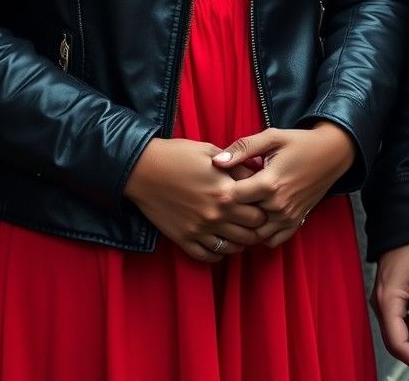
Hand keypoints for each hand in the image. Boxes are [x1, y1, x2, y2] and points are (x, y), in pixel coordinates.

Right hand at [124, 137, 267, 262]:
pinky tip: (221, 242)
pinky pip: (208, 256)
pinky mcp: (184, 239)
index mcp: (226, 192)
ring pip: (233, 248)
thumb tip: (258, 174)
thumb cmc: (178, 155)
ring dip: (241, 241)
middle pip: (251, 233)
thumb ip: (237, 166)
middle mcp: (216, 215)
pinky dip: (218, 253)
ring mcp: (200, 230)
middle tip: (255, 219)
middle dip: (256, 227)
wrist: (144, 169)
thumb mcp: (212, 152)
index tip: (264, 204)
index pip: (260, 212)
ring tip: (240, 231)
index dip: (265, 209)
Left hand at [211, 123, 356, 247]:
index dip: (224, 189)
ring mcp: (288, 217)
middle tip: (232, 193)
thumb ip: (243, 148)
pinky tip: (259, 217)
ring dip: (246, 223)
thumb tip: (217, 162)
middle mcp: (278, 205)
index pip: (232, 198)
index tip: (224, 180)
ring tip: (245, 205)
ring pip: (254, 233)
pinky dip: (262, 233)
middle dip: (233, 208)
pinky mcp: (296, 222)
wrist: (332, 153)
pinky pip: (272, 240)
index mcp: (269, 183)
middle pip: (241, 217)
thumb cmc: (299, 142)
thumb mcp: (271, 137)